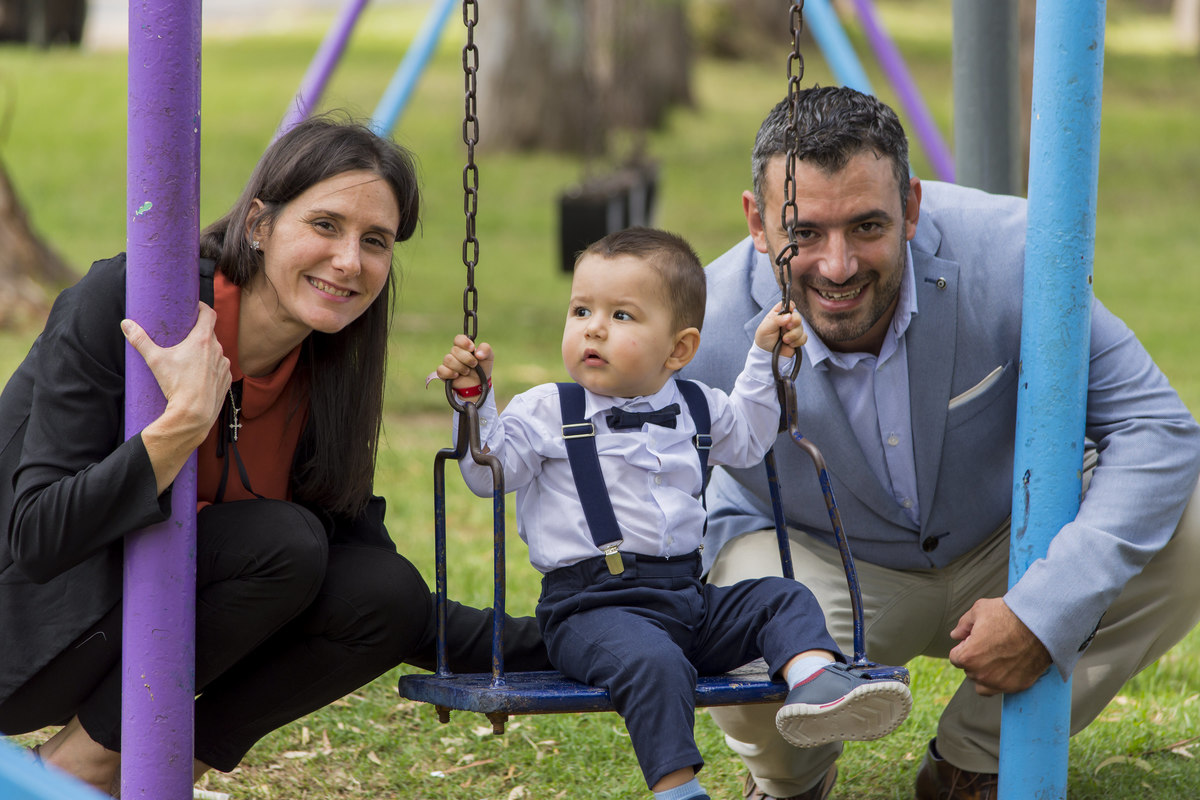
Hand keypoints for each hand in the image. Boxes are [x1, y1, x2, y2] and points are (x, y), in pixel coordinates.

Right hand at [123, 303, 230, 493]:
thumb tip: (126, 324)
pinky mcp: (226, 379)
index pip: (209, 314)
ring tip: (191, 356)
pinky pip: (220, 367)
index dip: (202, 308)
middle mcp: (217, 350)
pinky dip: (212, 367)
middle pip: (210, 333)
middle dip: (199, 332)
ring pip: (216, 351)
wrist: (194, 414)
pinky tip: (201, 373)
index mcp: (203, 340)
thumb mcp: (155, 360)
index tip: (194, 307)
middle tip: (185, 334)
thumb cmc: (176, 386)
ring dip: (206, 351)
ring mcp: (223, 365)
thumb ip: (141, 340)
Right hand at [435, 334, 493, 390]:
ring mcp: (448, 363)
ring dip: (460, 367)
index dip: (464, 342)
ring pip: (448, 359)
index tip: (472, 348)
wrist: (479, 385)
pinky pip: (441, 370)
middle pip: (454, 350)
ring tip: (467, 372)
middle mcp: (454, 353)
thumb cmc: (482, 368)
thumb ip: (486, 349)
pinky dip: (450, 373)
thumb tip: (478, 353)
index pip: (458, 339)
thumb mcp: (489, 357)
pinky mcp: (443, 373)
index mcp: (464, 347)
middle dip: (467, 359)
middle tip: (474, 364)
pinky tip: (457, 376)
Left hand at [753, 301, 806, 356]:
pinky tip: (789, 344)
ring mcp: (793, 329)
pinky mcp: (798, 339)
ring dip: (793, 335)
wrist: (767, 355)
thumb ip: (776, 320)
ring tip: (784, 340)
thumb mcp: (765, 328)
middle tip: (787, 328)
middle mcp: (787, 320)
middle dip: (794, 322)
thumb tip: (789, 316)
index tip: (789, 311)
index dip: (790, 306)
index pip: (788, 304)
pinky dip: (797, 342)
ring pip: (801, 328)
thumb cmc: (764, 339)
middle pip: (797, 316)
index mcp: (778, 314)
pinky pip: (804, 337)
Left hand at [948, 597, 1052, 695]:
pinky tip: (1007, 665)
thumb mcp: (979, 610)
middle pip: (969, 670)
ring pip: (982, 684)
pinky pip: (1000, 689)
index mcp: (969, 657)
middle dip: (975, 658)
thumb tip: (955, 635)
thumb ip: (963, 624)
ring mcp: (1000, 683)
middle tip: (990, 643)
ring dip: (985, 673)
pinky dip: (1000, 680)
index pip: (955, 658)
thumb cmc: (1011, 616)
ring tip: (997, 656)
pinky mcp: (1016, 686)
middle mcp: (982, 674)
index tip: (975, 639)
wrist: (1042, 624)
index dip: (964, 646)